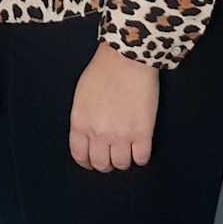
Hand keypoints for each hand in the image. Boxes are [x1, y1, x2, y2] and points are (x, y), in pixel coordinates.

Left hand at [68, 42, 159, 170]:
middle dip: (106, 163)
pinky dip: (141, 157)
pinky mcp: (143, 133)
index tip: (92, 161)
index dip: (87, 162)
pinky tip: (140, 147)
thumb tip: (87, 135)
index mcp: (80, 123)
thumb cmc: (103, 70)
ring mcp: (121, 135)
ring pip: (122, 164)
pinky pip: (141, 158)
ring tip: (127, 150)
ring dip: (124, 160)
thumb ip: (82, 118)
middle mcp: (99, 133)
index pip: (80, 155)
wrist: (126, 59)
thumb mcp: (81, 96)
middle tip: (111, 156)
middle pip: (101, 164)